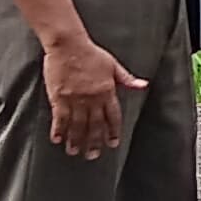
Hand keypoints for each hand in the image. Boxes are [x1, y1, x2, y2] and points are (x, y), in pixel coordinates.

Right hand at [39, 31, 148, 158]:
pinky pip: (59, 118)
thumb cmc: (91, 53)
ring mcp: (75, 99)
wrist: (68, 45)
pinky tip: (58, 140)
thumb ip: (127, 79)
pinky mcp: (59, 98)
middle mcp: (92, 98)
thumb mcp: (113, 65)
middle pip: (94, 126)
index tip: (112, 143)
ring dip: (76, 140)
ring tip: (74, 152)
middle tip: (92, 155)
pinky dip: (58, 130)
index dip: (113, 132)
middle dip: (94, 142)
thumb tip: (143, 85)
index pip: (112, 117)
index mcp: (107, 91)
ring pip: (77, 125)